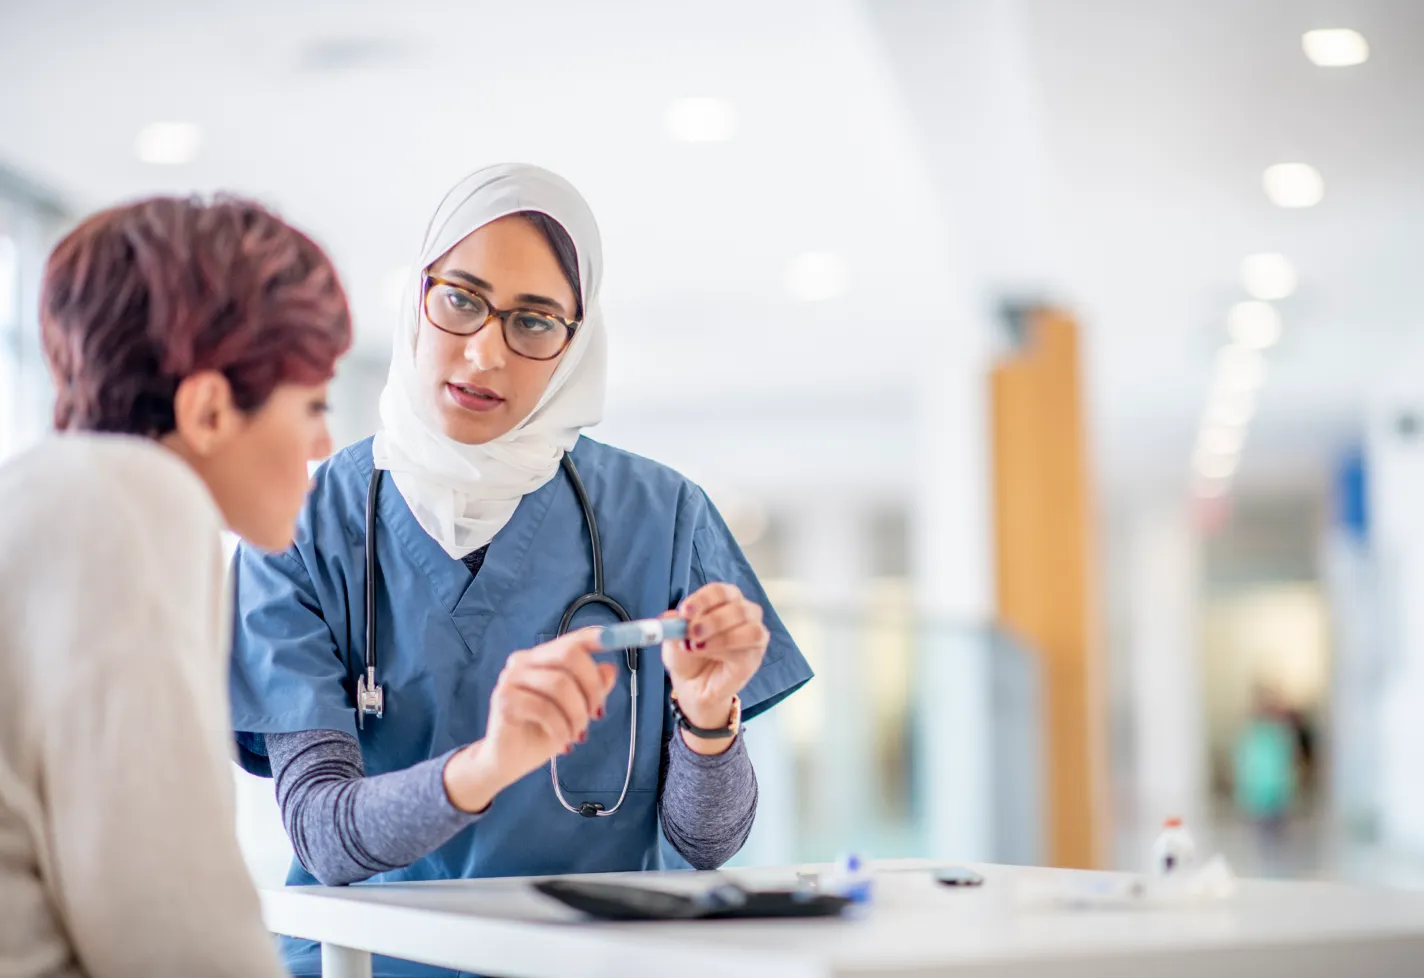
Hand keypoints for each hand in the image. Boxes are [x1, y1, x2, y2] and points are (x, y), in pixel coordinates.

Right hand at [444, 629, 616, 812]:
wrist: (507, 762)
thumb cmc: (541, 732)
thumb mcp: (575, 710)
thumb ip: (591, 688)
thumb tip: (610, 669)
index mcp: (541, 658)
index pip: (572, 641)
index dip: (597, 638)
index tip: (617, 640)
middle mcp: (523, 661)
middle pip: (569, 654)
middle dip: (592, 686)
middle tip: (596, 713)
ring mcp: (511, 679)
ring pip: (560, 684)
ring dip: (577, 715)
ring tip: (576, 734)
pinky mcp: (504, 700)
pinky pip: (544, 709)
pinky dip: (561, 729)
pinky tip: (562, 742)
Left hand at [662, 582, 768, 753]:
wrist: (692, 684)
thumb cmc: (687, 654)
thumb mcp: (673, 638)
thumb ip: (672, 626)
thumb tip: (668, 617)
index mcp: (725, 600)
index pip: (720, 591)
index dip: (703, 599)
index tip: (685, 612)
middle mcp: (745, 613)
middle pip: (738, 607)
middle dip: (713, 619)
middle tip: (691, 633)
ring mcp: (754, 635)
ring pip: (750, 628)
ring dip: (722, 636)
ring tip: (698, 646)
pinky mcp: (754, 657)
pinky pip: (747, 650)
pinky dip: (725, 650)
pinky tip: (710, 655)